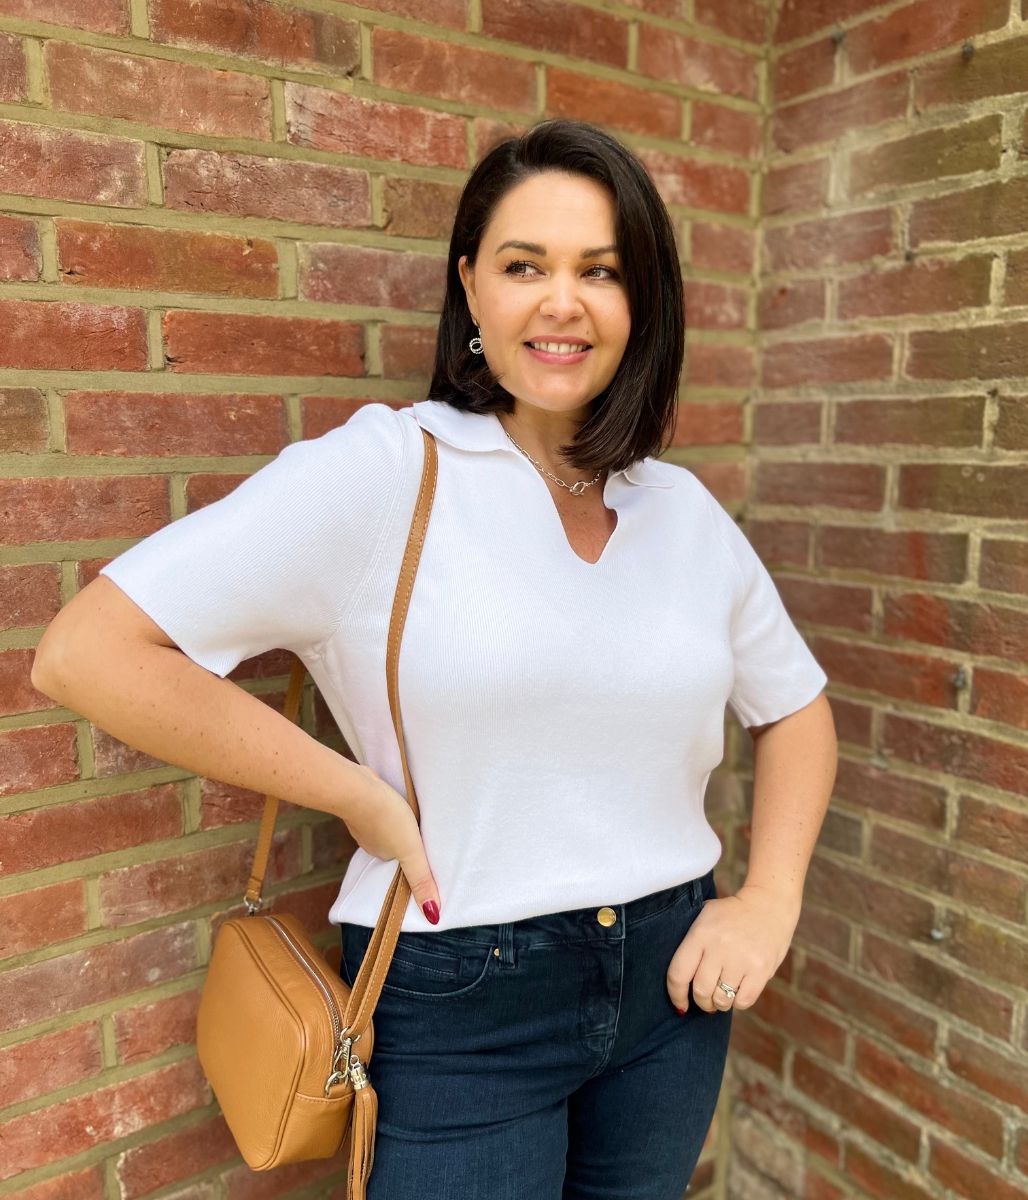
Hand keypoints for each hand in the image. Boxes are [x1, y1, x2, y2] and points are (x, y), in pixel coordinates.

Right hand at [342, 765, 441, 924]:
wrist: (357, 787)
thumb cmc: (386, 818)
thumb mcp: (411, 851)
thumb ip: (421, 879)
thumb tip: (433, 916)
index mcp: (380, 855)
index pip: (400, 863)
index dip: (411, 858)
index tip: (422, 853)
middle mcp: (370, 841)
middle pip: (392, 844)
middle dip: (405, 841)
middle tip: (422, 834)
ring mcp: (364, 820)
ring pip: (385, 825)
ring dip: (397, 822)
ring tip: (413, 815)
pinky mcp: (363, 799)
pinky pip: (379, 806)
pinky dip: (387, 805)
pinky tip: (396, 798)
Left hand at [666, 883, 800, 1013]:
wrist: (768, 904)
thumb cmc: (731, 914)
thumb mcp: (705, 916)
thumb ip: (691, 943)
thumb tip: (678, 981)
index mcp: (700, 933)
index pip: (678, 974)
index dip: (676, 995)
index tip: (680, 1005)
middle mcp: (719, 947)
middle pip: (701, 991)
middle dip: (701, 1002)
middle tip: (706, 1000)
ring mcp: (741, 959)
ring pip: (722, 999)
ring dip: (719, 1004)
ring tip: (722, 996)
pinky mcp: (761, 970)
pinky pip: (743, 1001)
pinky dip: (738, 1002)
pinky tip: (738, 991)